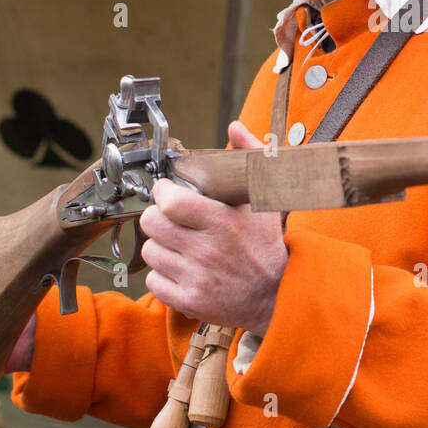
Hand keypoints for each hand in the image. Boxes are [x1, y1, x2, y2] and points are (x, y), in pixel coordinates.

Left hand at [139, 120, 287, 335]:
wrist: (277, 294)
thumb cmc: (267, 244)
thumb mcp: (264, 198)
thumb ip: (250, 157)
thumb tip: (235, 127)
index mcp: (223, 221)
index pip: (169, 201)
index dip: (162, 193)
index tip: (168, 192)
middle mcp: (207, 250)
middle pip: (152, 224)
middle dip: (158, 217)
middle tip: (172, 218)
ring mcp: (196, 278)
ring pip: (150, 252)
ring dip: (161, 246)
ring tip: (180, 244)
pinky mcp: (189, 300)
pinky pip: (153, 281)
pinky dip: (163, 274)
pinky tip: (182, 268)